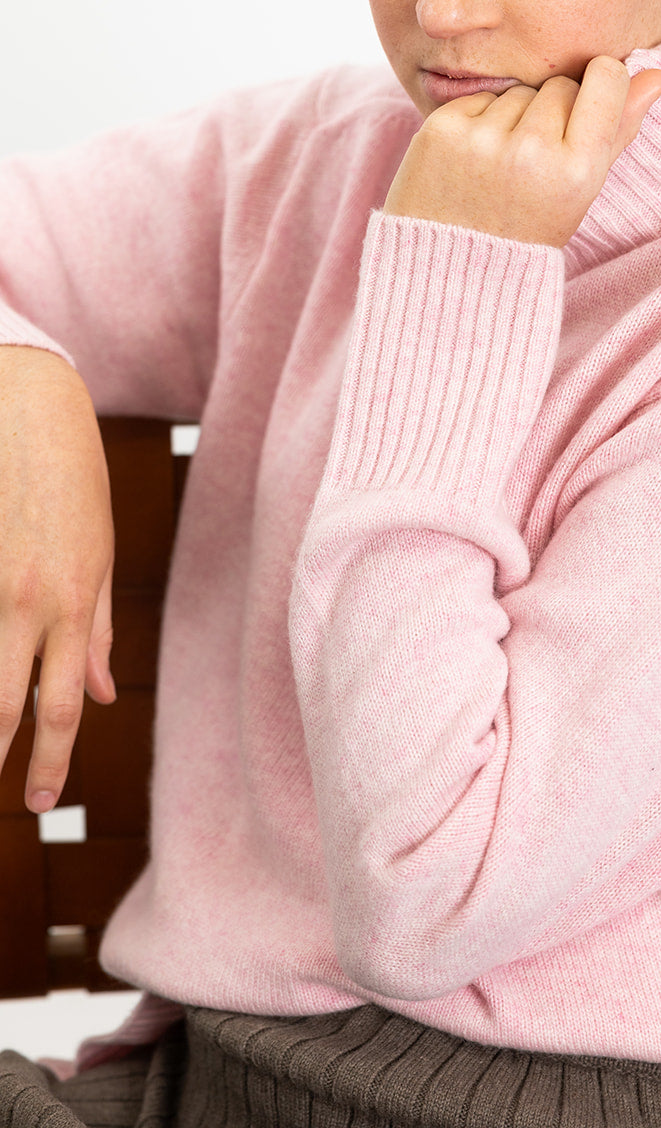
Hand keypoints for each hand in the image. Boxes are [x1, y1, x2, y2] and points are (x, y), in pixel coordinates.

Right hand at [0, 347, 115, 812]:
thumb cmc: (73, 478)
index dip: (54, 760)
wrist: (26, 408)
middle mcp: (24, 600)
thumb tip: (100, 696)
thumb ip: (95, 629)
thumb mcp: (98, 550)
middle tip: (0, 804)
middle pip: (1, 704)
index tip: (44, 802)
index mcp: (71, 600)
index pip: (63, 702)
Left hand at [382, 56, 660, 247]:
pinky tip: (471, 161)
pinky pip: (478, 98)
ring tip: (501, 167)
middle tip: (535, 164)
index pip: (607, 77)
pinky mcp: (442, 129)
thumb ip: (620, 130)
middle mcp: (532, 151)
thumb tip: (659, 75)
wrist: (452, 270)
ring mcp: (483, 139)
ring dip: (514, 118)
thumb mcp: (581, 192)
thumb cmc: (527, 230)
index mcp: (577, 171)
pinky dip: (478, 121)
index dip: (602, 82)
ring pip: (519, 91)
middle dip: (553, 113)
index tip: (593, 100)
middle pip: (560, 86)